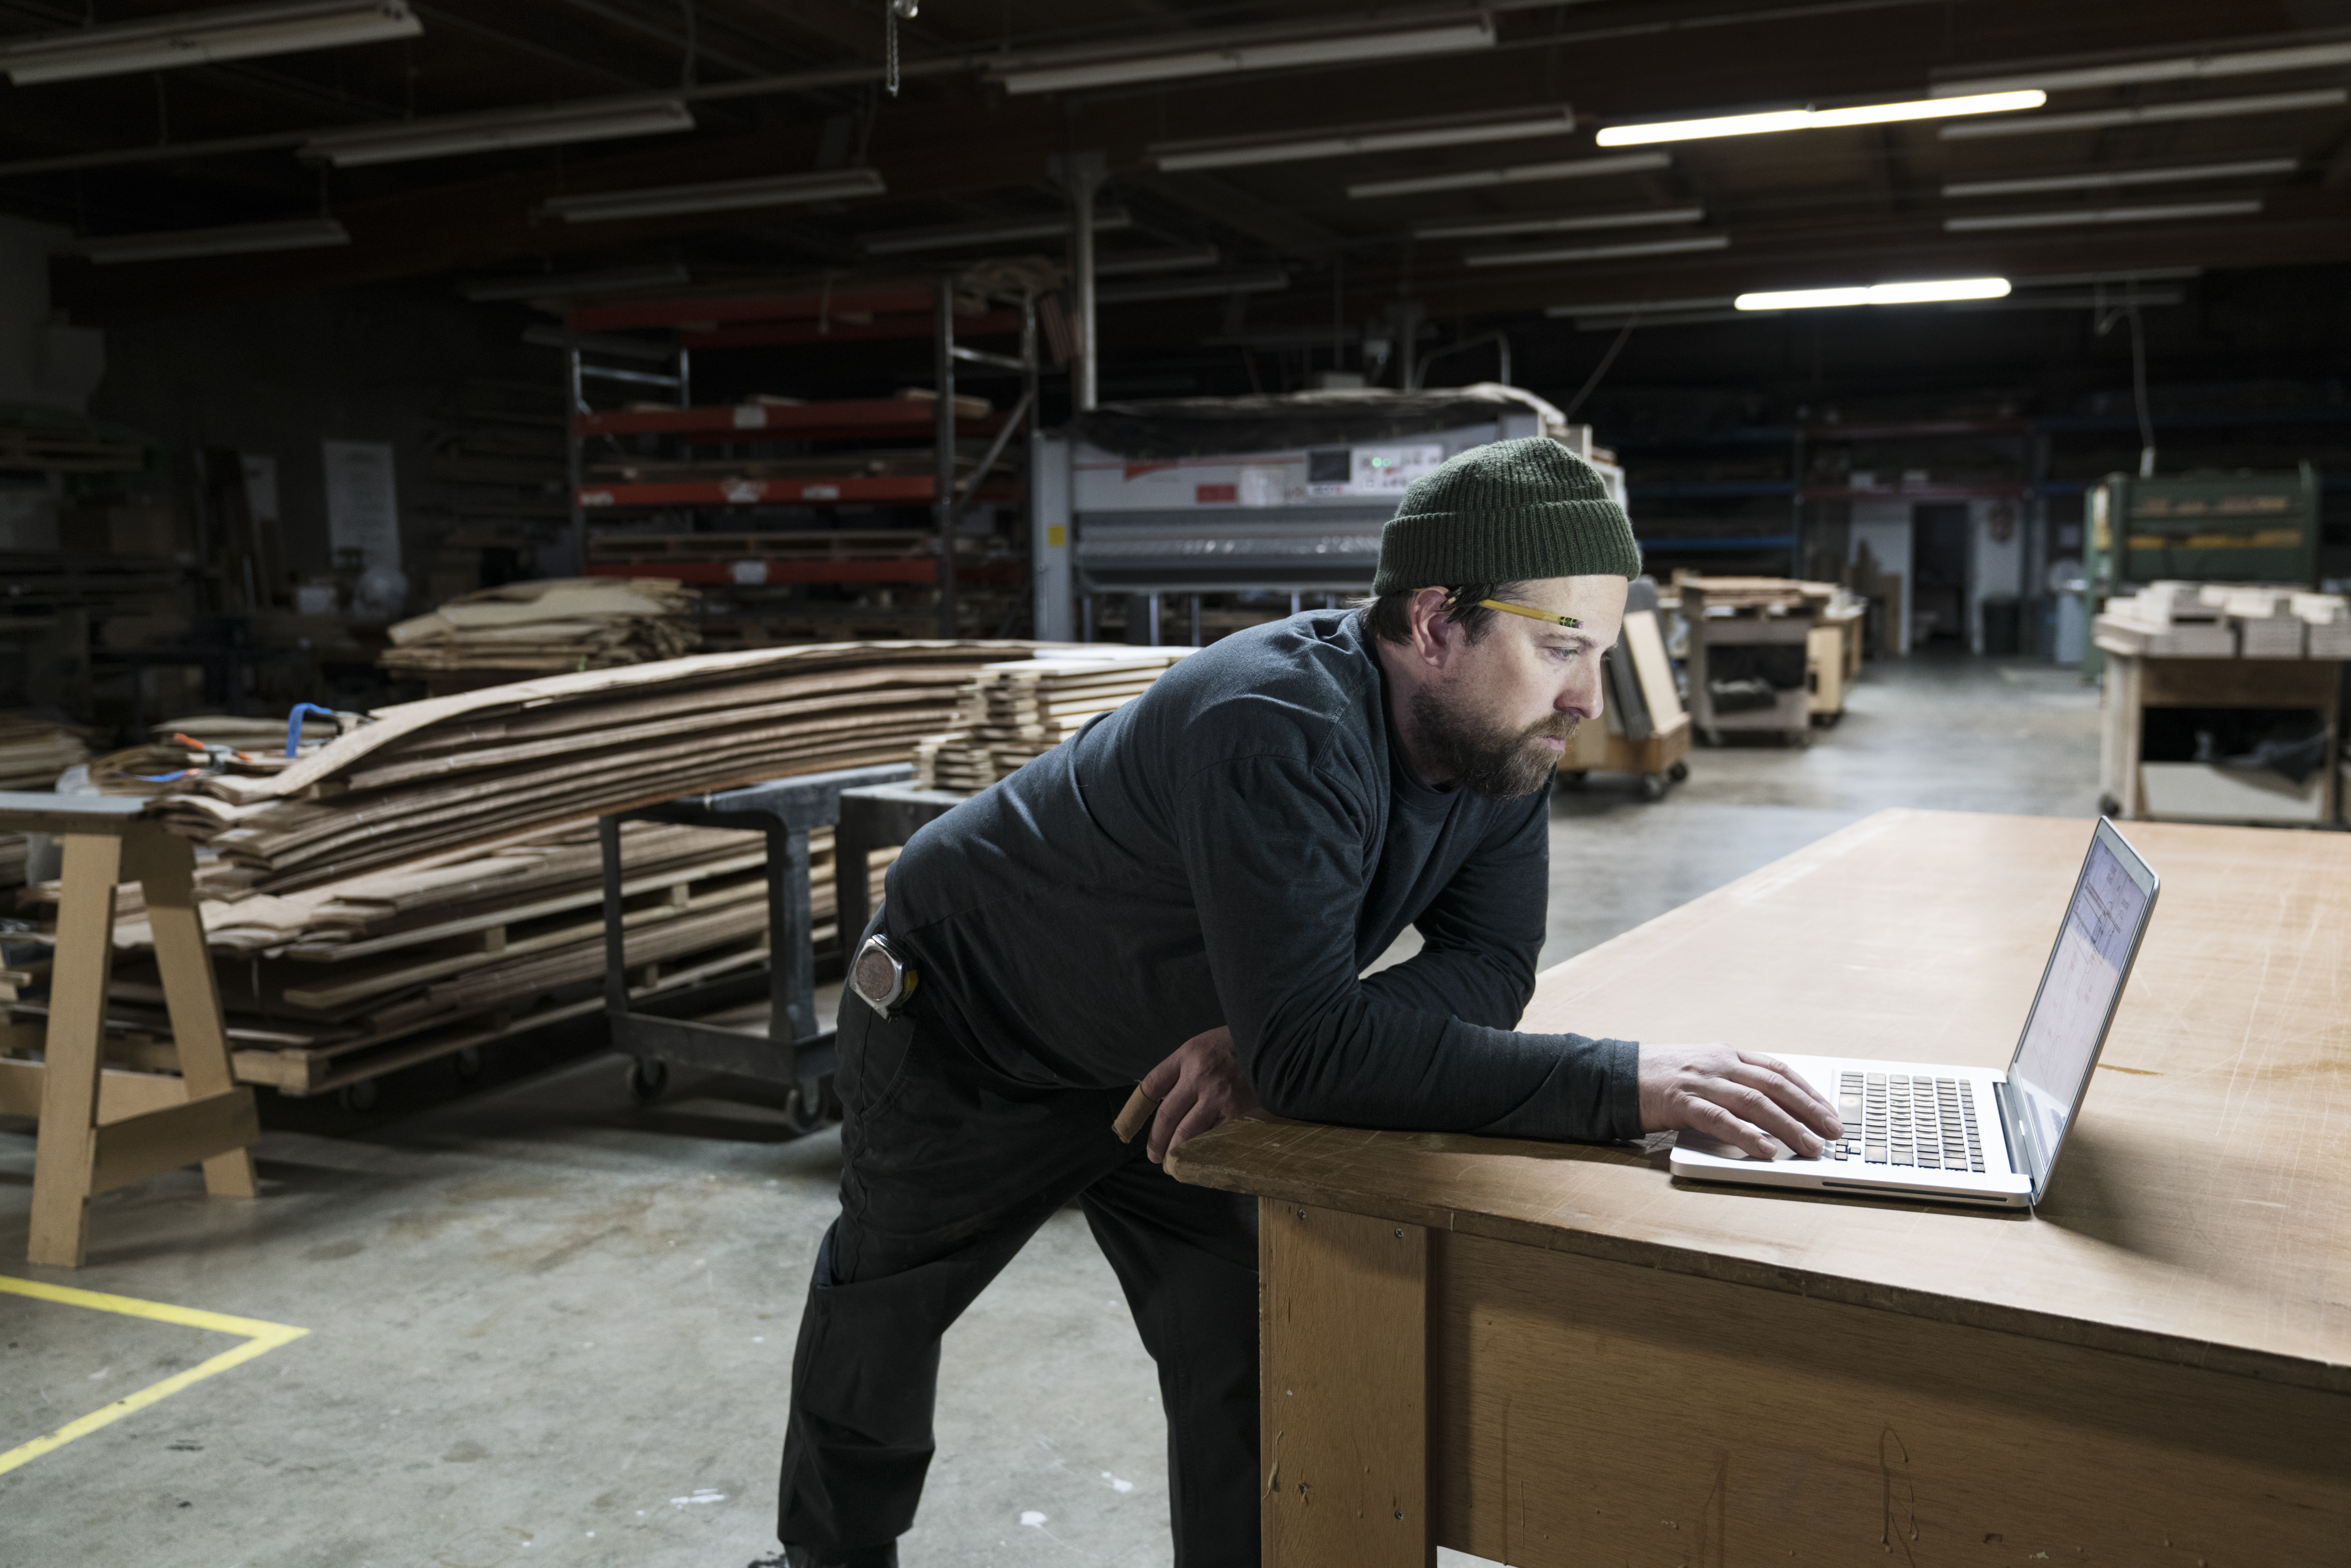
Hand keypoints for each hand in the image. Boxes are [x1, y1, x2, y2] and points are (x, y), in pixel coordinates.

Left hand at [1138, 1025, 1259, 1164]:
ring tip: (1171, 1164)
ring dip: (1175, 1153)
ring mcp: (1218, 1096)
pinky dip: (1203, 1152)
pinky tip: (1199, 1159)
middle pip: (1166, 1115)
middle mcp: (1199, 1076)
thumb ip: (1183, 1070)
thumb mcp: (1204, 1046)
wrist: (1275, 1047)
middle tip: (1154, 1156)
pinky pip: (1214, 1138)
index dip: (1137, 1108)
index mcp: (1188, 1055)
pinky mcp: (1237, 1113)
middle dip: (1157, 1140)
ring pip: (1187, 1133)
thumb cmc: (1236, 1046)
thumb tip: (1165, 1100)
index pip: (1152, 1084)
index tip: (1131, 1126)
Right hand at [1638, 1044, 1841, 1159]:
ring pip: (1756, 1102)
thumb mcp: (1703, 1071)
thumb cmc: (1660, 1079)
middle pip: (1775, 1085)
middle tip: (1834, 1133)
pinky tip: (1766, 1149)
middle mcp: (1719, 1063)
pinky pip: (1721, 1119)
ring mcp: (1702, 1081)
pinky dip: (1747, 1135)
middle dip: (1810, 1109)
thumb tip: (1771, 1110)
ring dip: (1789, 1126)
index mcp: (1726, 1055)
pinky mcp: (1682, 1101)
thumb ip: (1733, 1083)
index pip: (1779, 1070)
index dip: (1809, 1092)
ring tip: (1810, 1147)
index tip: (1830, 1112)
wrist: (1615, 1075)